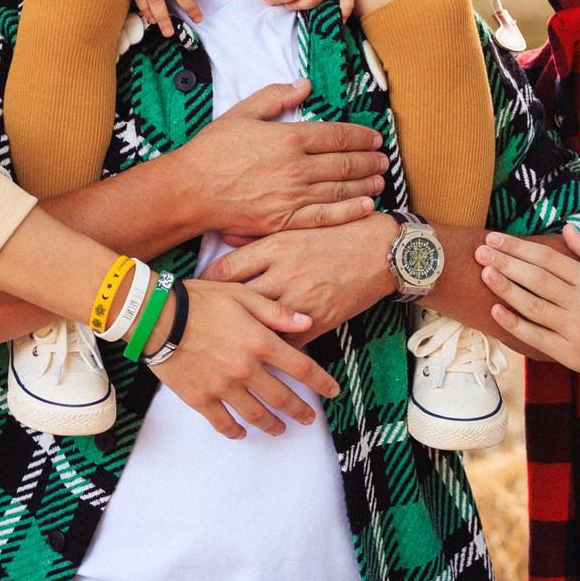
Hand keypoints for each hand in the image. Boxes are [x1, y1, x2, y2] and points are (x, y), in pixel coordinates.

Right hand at [148, 279, 339, 438]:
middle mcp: (246, 369)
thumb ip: (275, 312)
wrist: (155, 316)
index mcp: (259, 342)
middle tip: (308, 419)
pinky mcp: (201, 398)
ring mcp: (223, 387)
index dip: (321, 382)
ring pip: (255, 414)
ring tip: (279, 429)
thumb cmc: (198, 299)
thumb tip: (307, 323)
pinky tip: (241, 432)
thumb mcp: (240, 295)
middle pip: (282, 398)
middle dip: (299, 410)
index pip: (301, 368)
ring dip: (272, 424)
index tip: (333, 391)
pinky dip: (234, 430)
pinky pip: (223, 422)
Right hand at [173, 81, 388, 236]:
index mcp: (288, 138)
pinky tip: (366, 206)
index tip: (375, 137)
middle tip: (384, 158)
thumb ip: (276, 97)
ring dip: (366, 184)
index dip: (361, 136)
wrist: (191, 189)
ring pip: (341, 190)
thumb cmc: (213, 150)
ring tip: (380, 179)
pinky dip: (350, 211)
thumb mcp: (242, 112)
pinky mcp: (285, 221)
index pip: (337, 136)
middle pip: (345, 163)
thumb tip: (305, 85)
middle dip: (369, 160)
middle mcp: (296, 168)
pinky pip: (326, 217)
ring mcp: (292, 197)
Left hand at [205, 215, 398, 338]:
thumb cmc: (337, 236)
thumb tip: (224, 239)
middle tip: (202, 325)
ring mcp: (301, 300)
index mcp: (274, 246)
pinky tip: (264, 353)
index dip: (206, 286)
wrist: (382, 251)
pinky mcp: (319, 321)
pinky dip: (276, 348)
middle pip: (236, 301)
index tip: (197, 294)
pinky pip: (288, 342)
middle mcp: (283, 273)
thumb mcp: (296, 227)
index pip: (225, 270)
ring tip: (226, 345)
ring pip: (259, 326)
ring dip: (243, 337)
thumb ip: (259, 237)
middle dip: (217, 315)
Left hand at [477, 226, 579, 386]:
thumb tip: (568, 228)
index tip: (496, 238)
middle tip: (480, 251)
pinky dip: (514, 324)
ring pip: (533, 306)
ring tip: (484, 273)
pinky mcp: (568, 353)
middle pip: (536, 279)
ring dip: (506, 288)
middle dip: (506, 262)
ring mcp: (573, 329)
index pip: (548, 259)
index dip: (520, 247)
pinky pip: (535, 337)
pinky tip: (496, 310)